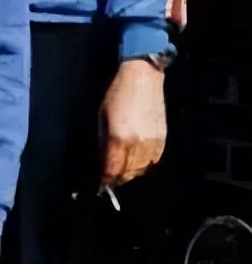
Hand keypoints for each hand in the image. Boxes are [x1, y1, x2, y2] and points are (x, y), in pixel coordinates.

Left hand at [99, 57, 166, 187]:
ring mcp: (153, 142)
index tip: (101, 184)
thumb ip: (104, 141)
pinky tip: (136, 163)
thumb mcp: (102, 117)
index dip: (106, 179)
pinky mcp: (163, 139)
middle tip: (110, 180)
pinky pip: (153, 160)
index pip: (113, 168)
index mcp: (120, 137)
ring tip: (122, 173)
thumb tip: (103, 160)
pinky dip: (144, 165)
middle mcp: (138, 143)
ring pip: (142, 169)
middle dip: (118, 178)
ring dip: (131, 173)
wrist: (143, 79)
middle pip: (128, 172)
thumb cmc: (117, 94)